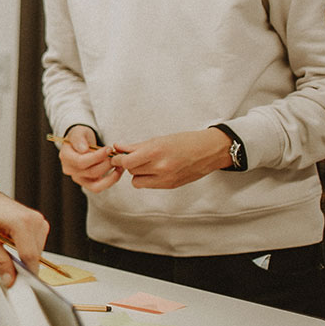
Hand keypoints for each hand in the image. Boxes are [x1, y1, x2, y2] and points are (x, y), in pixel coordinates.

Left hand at [0, 184, 48, 287]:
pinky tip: (12, 240)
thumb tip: (9, 280)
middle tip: (5, 262)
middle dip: (22, 264)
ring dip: (24, 255)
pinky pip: (37, 244)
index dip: (25, 273)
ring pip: (37, 252)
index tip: (18, 283)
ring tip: (6, 244)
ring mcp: (39, 221)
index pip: (30, 257)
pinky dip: (26, 248)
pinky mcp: (40, 223)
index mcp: (22, 223)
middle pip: (35, 256)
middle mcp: (35, 220)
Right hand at [57, 126, 122, 192]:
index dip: (97, 157)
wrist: (82, 143)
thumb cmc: (81, 136)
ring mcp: (78, 178)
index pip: (81, 162)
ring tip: (118, 163)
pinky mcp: (87, 184)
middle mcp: (70, 170)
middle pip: (91, 172)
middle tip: (116, 155)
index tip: (109, 149)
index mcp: (65, 157)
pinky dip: (110, 181)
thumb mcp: (79, 131)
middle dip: (107, 164)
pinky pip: (99, 188)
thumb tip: (83, 149)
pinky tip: (118, 171)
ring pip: (96, 183)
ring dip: (111, 174)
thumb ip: (78, 138)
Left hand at [109, 129, 230, 188]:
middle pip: (131, 171)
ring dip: (137, 173)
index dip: (118, 159)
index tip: (116, 155)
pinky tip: (154, 170)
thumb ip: (136, 146)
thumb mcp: (158, 139)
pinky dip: (147, 179)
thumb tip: (117, 147)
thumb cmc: (184, 141)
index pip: (126, 162)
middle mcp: (160, 167)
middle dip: (128, 164)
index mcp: (155, 152)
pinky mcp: (170, 186)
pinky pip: (149, 185)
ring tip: (145, 164)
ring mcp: (166, 179)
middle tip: (133, 157)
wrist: (209, 151)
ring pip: (137, 181)